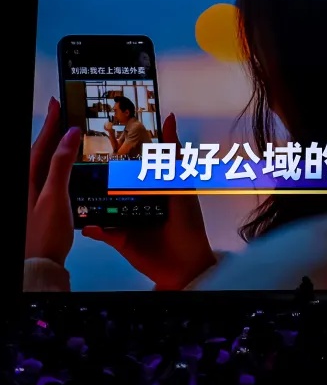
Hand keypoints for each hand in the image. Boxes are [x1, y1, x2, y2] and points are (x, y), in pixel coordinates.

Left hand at [27, 98, 79, 265]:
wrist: (40, 264)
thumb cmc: (44, 234)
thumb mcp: (55, 196)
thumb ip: (61, 165)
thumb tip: (69, 136)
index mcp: (28, 179)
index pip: (40, 143)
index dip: (51, 123)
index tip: (57, 104)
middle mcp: (28, 184)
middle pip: (41, 151)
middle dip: (52, 131)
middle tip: (62, 113)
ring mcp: (33, 195)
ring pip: (45, 164)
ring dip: (56, 148)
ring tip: (67, 133)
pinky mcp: (42, 205)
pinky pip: (51, 177)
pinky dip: (60, 166)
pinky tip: (70, 167)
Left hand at [82, 113, 216, 289]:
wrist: (180, 268)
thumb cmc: (156, 256)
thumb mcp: (124, 241)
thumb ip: (108, 232)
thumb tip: (87, 227)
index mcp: (144, 203)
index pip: (130, 178)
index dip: (122, 164)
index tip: (110, 150)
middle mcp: (157, 192)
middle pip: (144, 163)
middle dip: (136, 144)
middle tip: (120, 125)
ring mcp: (170, 186)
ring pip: (159, 157)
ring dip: (152, 137)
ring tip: (141, 116)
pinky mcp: (181, 185)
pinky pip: (176, 158)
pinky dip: (172, 139)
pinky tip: (169, 121)